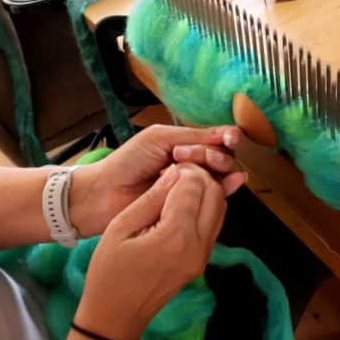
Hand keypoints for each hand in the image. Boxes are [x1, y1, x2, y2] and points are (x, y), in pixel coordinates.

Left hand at [70, 125, 245, 235]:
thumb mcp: (160, 139)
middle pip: (223, 156)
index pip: (217, 139)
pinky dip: (226, 188)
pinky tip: (233, 183)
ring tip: (192, 171)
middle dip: (213, 155)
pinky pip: (215, 196)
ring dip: (217, 170)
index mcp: (186, 143)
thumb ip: (195, 136)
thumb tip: (231, 134)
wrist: (106, 193)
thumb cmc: (128, 162)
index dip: (226, 137)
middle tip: (183, 157)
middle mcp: (193, 163)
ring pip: (222, 175)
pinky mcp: (190, 205)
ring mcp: (193, 185)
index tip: (229, 139)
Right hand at [73, 164, 226, 339]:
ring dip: (205, 191)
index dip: (183, 169)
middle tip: (175, 173)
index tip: (168, 166)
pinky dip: (204, 208)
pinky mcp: (202, 262)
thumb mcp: (121, 227)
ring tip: (178, 187)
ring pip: (220, 208)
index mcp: (176, 237)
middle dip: (199, 176)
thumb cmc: (109, 273)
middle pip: (215, 194)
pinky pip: (213, 225)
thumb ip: (152, 198)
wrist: (116, 316)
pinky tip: (182, 205)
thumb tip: (176, 172)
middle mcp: (198, 246)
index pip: (194, 186)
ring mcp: (203, 257)